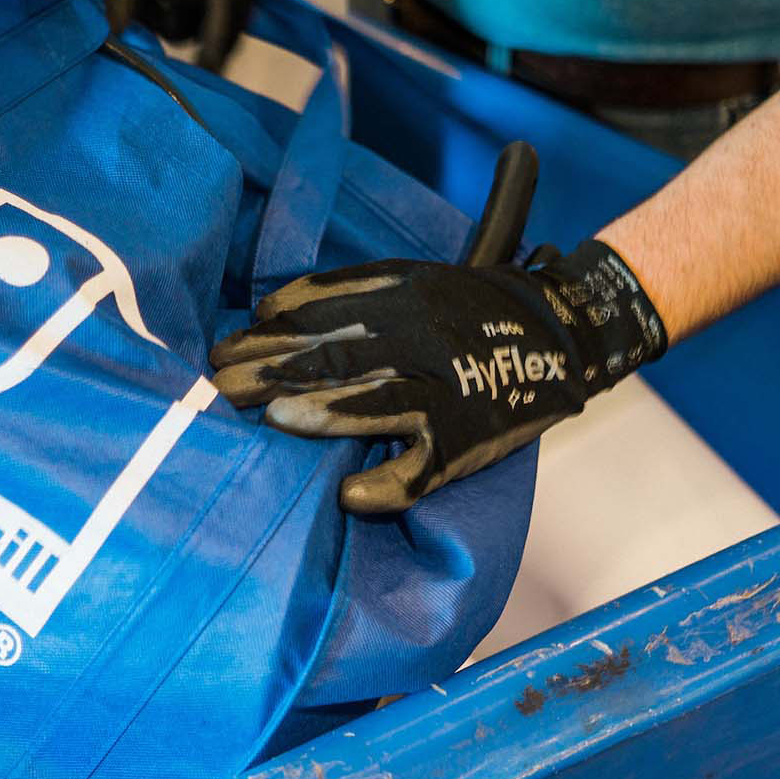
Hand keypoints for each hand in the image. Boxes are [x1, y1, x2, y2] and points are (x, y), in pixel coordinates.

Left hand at [209, 241, 667, 514]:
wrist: (560, 328)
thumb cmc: (462, 308)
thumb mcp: (406, 281)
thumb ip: (341, 292)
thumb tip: (267, 309)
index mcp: (397, 300)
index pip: (318, 315)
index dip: (264, 335)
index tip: (219, 353)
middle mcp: (418, 342)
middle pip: (336, 356)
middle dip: (273, 373)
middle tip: (221, 390)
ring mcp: (445, 392)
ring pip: (382, 404)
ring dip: (328, 413)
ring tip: (278, 420)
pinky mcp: (467, 439)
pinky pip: (427, 467)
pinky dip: (389, 485)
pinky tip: (350, 497)